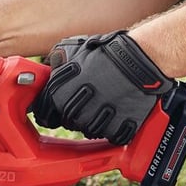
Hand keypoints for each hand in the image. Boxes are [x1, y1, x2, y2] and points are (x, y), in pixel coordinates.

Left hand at [34, 31, 174, 145]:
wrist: (140, 57)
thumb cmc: (107, 52)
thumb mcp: (73, 49)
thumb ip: (56, 64)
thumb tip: (47, 70)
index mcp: (61, 93)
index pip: (46, 115)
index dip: (50, 112)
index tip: (56, 113)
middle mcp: (78, 110)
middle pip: (69, 124)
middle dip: (75, 114)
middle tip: (87, 102)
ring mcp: (100, 120)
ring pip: (90, 131)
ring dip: (95, 122)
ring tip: (104, 104)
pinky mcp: (121, 126)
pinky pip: (112, 136)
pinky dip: (115, 128)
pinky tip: (118, 112)